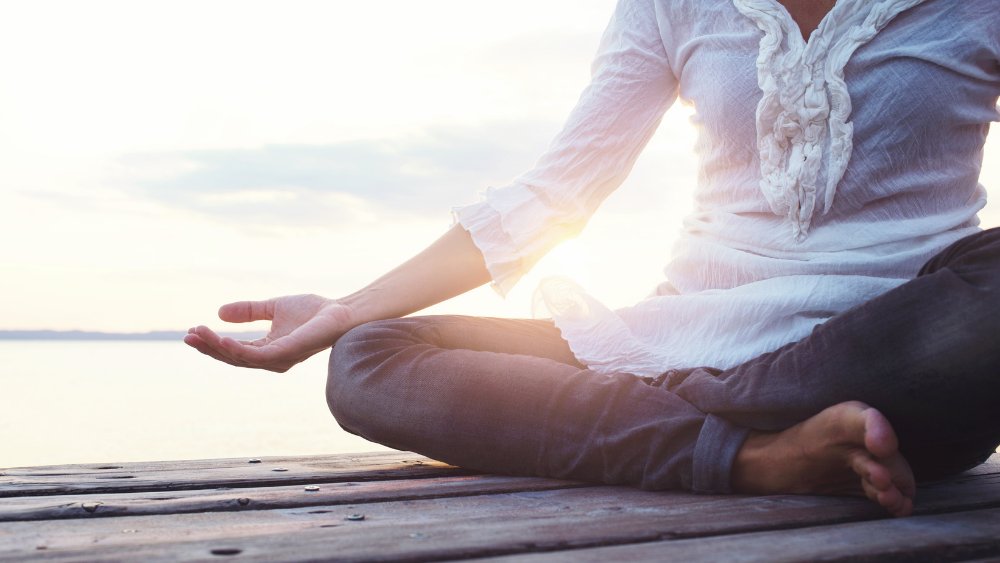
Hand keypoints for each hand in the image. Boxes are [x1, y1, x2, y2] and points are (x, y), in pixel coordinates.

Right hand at [184, 294, 357, 371]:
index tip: (193, 330)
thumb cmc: (313, 311)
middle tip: (188, 336)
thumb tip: (219, 312)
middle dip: (209, 348)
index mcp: (268, 350)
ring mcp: (279, 359)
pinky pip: (257, 356)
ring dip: (217, 346)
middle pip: (233, 358)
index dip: (213, 342)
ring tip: (198, 333)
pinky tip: (223, 340)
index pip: (234, 350)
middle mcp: (271, 359)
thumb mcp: (273, 307)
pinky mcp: (286, 353)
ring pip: (240, 358)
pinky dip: (238, 349)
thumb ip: (249, 311)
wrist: (339, 311)